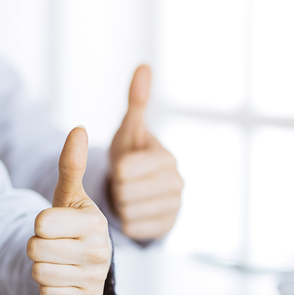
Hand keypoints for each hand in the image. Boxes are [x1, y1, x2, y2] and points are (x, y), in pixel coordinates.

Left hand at [27, 127, 112, 294]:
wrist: (90, 261)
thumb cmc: (74, 222)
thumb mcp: (70, 194)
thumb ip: (72, 164)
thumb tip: (79, 129)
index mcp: (94, 221)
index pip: (40, 223)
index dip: (40, 223)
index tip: (56, 223)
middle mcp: (99, 250)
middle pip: (35, 248)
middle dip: (38, 245)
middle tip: (56, 242)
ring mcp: (94, 276)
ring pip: (38, 272)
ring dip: (42, 266)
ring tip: (59, 258)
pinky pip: (45, 294)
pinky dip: (49, 286)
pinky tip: (64, 276)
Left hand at [108, 65, 183, 240]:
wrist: (141, 187)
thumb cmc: (131, 153)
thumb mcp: (130, 129)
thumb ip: (136, 102)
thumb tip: (144, 65)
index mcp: (167, 158)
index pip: (124, 170)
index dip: (116, 170)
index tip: (122, 167)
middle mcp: (177, 183)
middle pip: (125, 192)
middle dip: (118, 188)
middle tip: (124, 183)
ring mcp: (175, 207)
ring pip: (128, 212)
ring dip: (121, 206)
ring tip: (128, 196)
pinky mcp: (168, 227)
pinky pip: (133, 228)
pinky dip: (127, 222)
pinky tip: (133, 211)